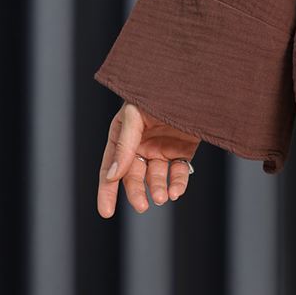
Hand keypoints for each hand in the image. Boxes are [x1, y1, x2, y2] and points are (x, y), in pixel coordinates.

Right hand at [96, 102, 200, 216]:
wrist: (190, 82)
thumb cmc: (155, 93)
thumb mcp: (134, 116)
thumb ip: (124, 145)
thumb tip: (112, 176)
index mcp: (122, 135)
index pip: (110, 167)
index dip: (107, 190)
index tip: (106, 212)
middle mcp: (140, 145)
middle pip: (134, 176)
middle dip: (136, 193)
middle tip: (143, 206)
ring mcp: (162, 149)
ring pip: (157, 177)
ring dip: (159, 189)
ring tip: (163, 197)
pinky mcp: (182, 151)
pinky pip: (178, 172)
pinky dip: (177, 183)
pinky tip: (176, 192)